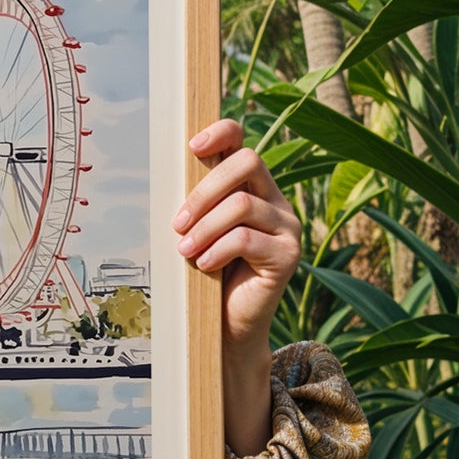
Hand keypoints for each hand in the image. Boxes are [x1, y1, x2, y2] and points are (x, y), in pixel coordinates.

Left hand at [173, 119, 300, 454]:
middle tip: (178, 222)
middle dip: (204, 191)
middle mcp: (275, 201)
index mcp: (252, 187)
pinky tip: (204, 265)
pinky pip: (247, 238)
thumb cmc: (206, 273)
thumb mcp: (198, 230)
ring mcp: (288, 227)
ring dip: (204, 227)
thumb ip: (196, 201)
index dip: (222, 132)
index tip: (193, 145)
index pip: (243, 142)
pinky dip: (217, 249)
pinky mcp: (289, 254)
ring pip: (241, 204)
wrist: (225, 325)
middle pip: (247, 163)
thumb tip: (169, 167)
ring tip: (186, 250)